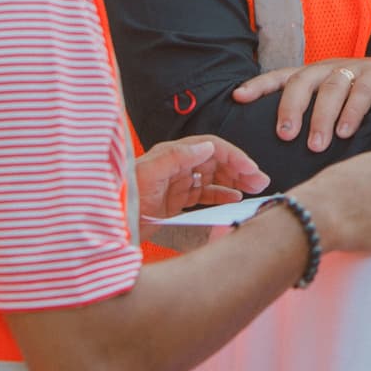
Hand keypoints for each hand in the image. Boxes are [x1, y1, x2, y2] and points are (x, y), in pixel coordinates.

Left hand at [135, 136, 269, 219]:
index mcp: (172, 155)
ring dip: (235, 181)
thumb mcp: (148, 174)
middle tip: (261, 181)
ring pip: (214, 178)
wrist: (108, 223)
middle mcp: (177, 166)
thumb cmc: (124, 196)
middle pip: (216, 161)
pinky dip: (222, 194)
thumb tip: (208, 147)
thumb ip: (176, 158)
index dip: (233, 156)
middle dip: (240, 169)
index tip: (251, 169)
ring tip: (255, 189)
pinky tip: (235, 198)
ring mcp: (177, 183)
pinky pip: (205, 194)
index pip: (211, 148)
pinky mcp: (176, 201)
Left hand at [232, 57, 370, 151]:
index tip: (238, 97)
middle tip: (284, 135)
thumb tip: (288, 151)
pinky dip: (352, 111)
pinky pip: (362, 91)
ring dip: (322, 117)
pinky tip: (346, 132)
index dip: (260, 85)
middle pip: (302, 80)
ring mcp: (355, 70)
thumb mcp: (339, 105)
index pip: (282, 76)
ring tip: (317, 144)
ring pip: (331, 87)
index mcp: (316, 76)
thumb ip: (317, 119)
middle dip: (290, 107)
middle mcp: (331, 68)